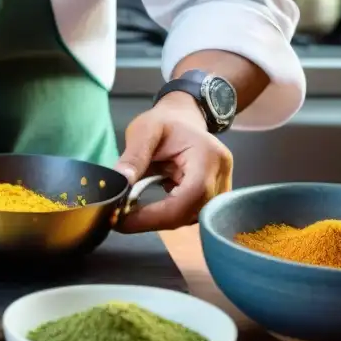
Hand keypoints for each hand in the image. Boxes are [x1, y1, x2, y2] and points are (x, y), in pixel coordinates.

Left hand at [113, 93, 232, 232]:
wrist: (184, 120)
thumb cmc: (164, 122)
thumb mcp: (144, 131)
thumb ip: (134, 156)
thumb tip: (120, 184)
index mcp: (208, 156)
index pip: (190, 195)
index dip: (157, 214)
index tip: (123, 219)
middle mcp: (221, 176)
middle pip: (192, 212)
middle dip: (154, 220)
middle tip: (119, 219)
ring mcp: (221, 189)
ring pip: (190, 217)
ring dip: (159, 218)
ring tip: (129, 212)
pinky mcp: (213, 198)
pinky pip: (190, 213)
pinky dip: (166, 214)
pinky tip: (146, 210)